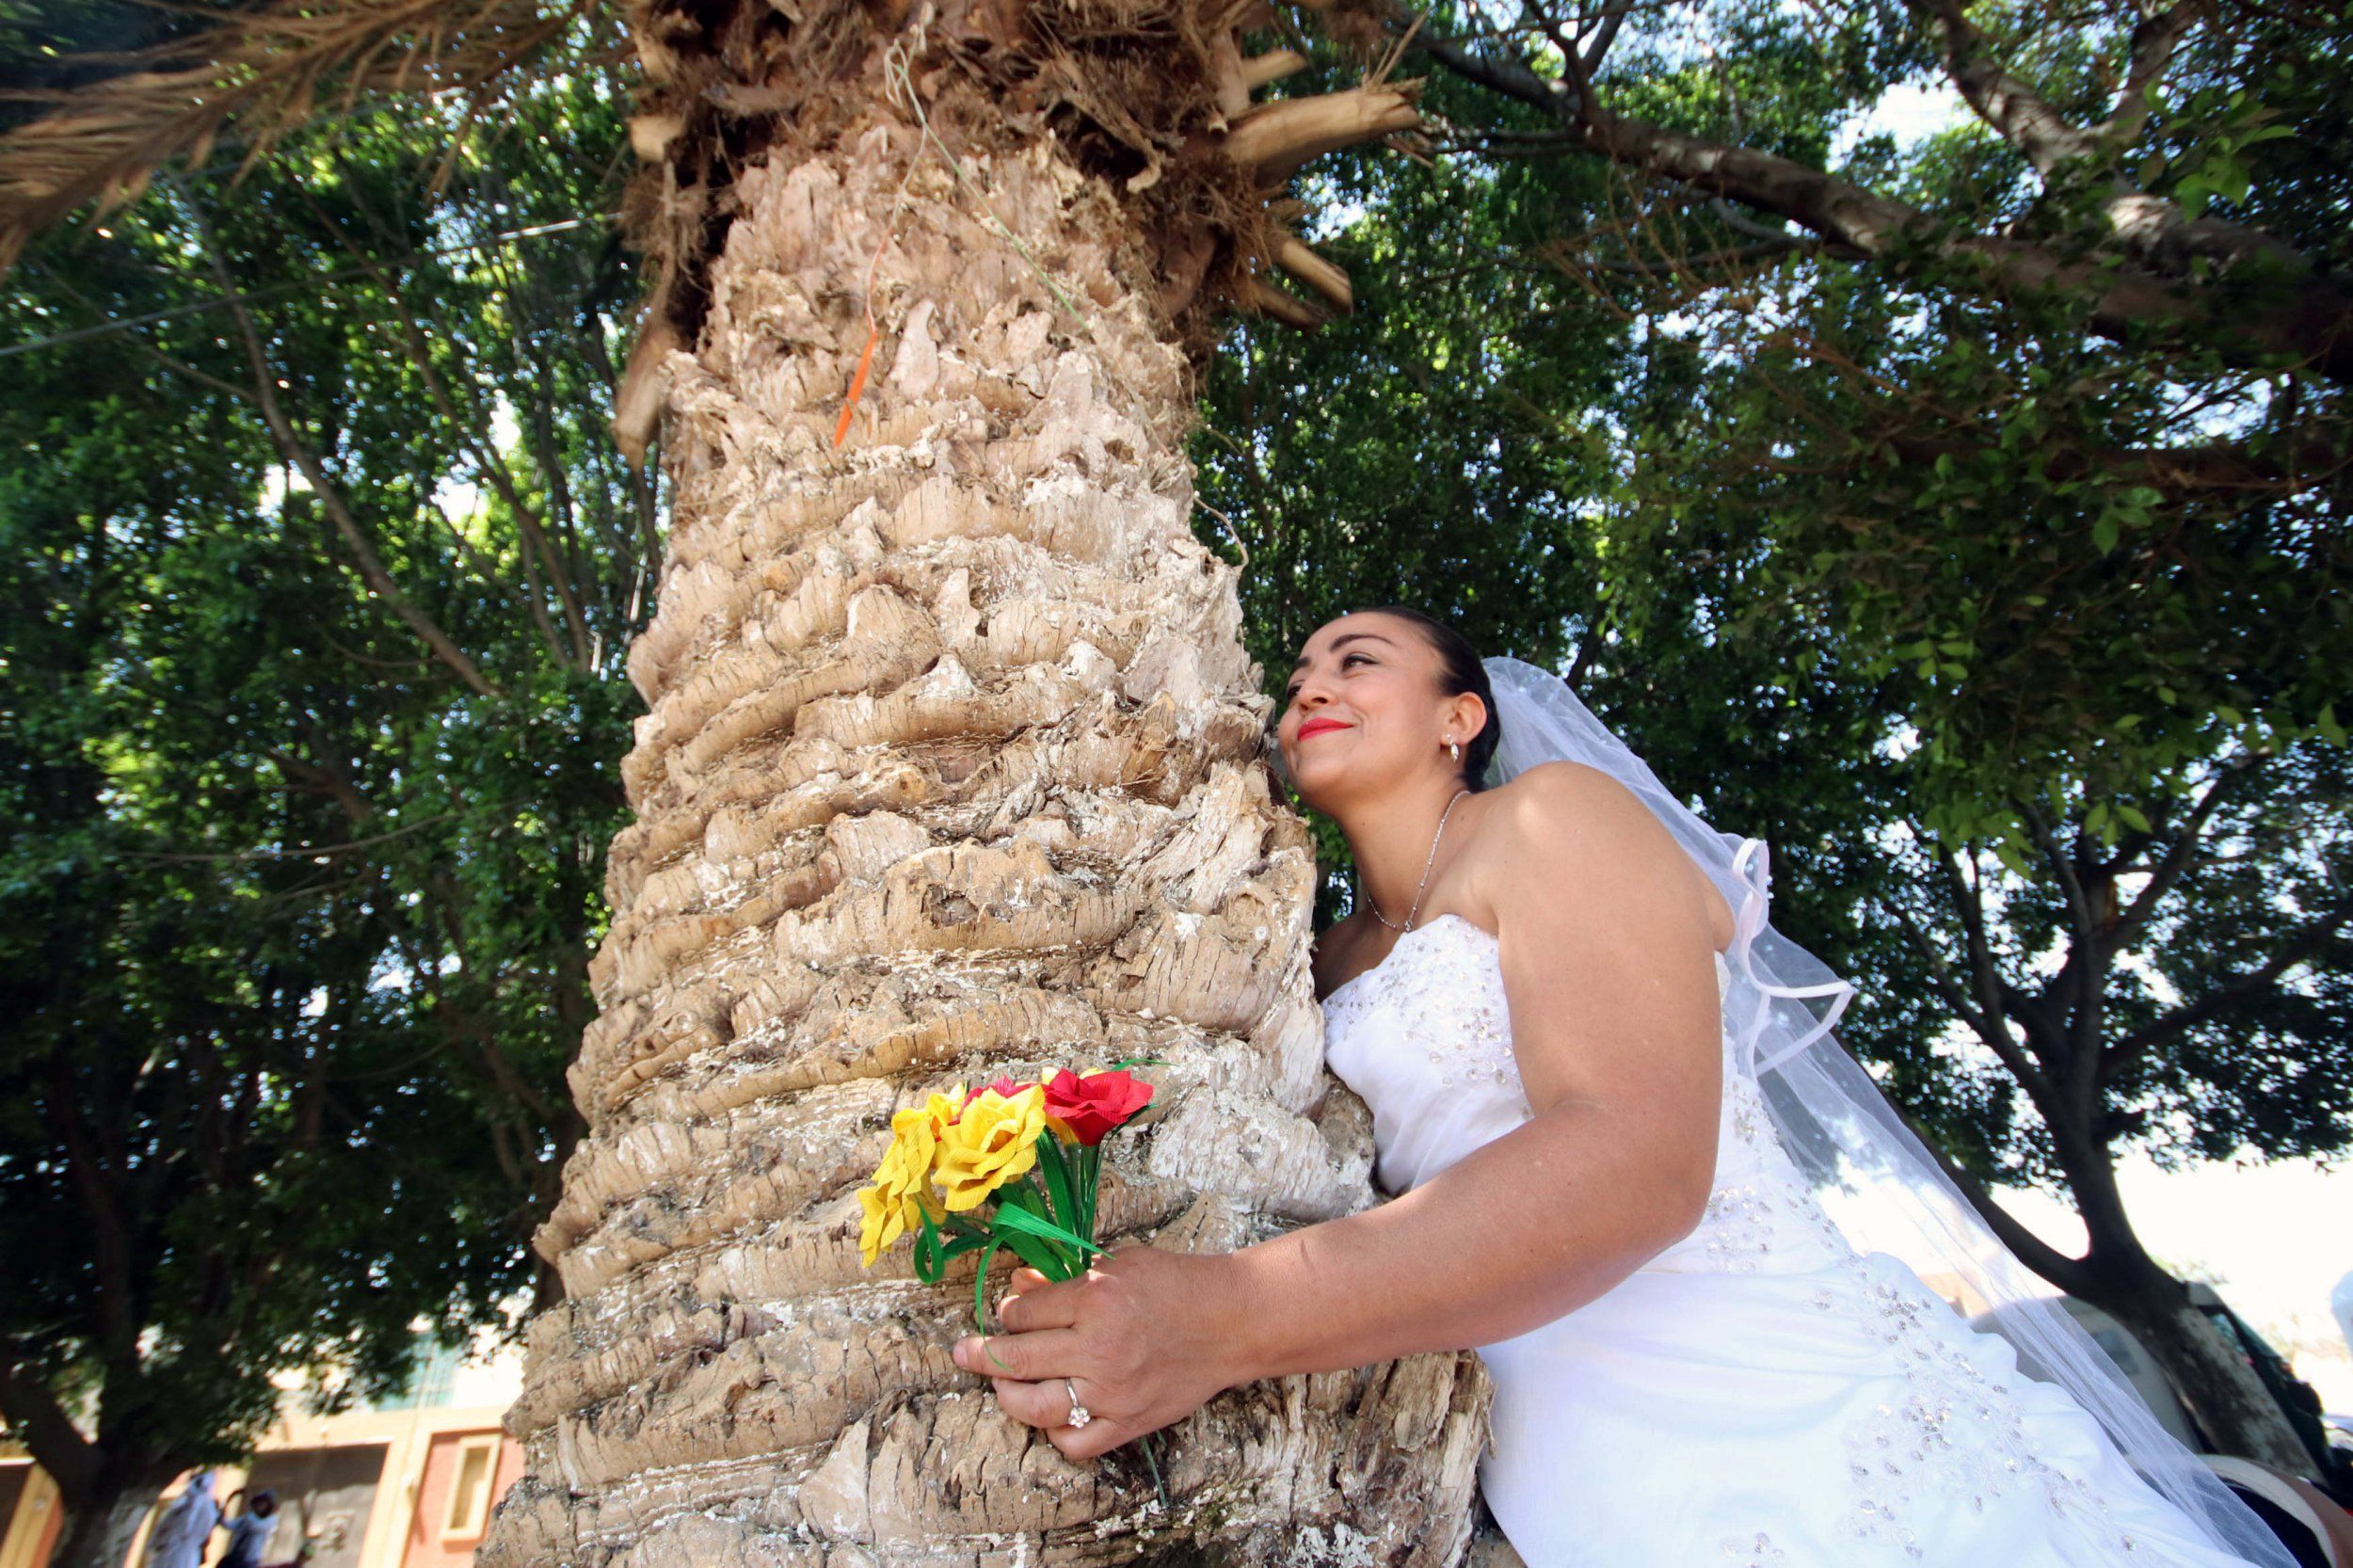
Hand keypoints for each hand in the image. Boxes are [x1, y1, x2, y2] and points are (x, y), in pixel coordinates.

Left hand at [950, 1245, 1243, 1459]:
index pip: (1023, 1314)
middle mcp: (1099, 1349)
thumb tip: (1017, 1289)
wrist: (1229, 1323)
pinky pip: (1075, 1441)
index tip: (1008, 1311)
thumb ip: (1063, 1281)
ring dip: (1007, 1395)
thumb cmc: (1175, 1286)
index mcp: (1097, 1300)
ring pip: (1034, 1406)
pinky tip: (1051, 1413)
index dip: (1007, 1311)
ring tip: (1001, 1385)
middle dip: (981, 1354)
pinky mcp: (1129, 1422)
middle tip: (964, 1352)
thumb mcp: (1116, 1265)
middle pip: (1017, 1358)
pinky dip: (1055, 1431)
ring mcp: (1113, 1392)